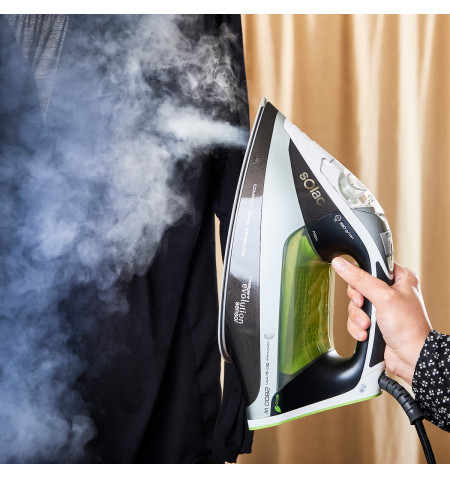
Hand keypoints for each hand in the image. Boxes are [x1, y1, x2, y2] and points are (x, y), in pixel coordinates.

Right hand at [331, 257, 431, 384]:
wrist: (411, 358)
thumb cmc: (409, 328)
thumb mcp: (383, 297)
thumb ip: (360, 279)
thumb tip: (341, 264)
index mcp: (399, 278)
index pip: (371, 266)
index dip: (361, 275)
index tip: (360, 286)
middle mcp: (389, 291)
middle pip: (358, 286)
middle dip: (357, 302)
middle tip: (364, 306)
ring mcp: (381, 308)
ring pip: (354, 305)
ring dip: (357, 317)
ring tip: (368, 325)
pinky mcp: (373, 322)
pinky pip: (354, 320)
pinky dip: (357, 327)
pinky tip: (366, 333)